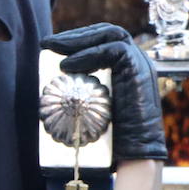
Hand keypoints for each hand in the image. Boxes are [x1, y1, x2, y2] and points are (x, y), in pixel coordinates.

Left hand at [42, 23, 165, 161]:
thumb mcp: (96, 107)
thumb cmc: (115, 139)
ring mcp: (141, 64)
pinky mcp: (140, 70)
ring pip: (110, 35)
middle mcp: (137, 62)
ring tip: (53, 49)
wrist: (136, 157)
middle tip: (47, 43)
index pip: (103, 41)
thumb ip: (85, 89)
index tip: (51, 47)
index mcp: (128, 68)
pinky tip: (67, 66)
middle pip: (106, 33)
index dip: (78, 40)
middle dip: (75, 36)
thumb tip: (55, 77)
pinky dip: (88, 55)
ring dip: (78, 40)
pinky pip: (113, 50)